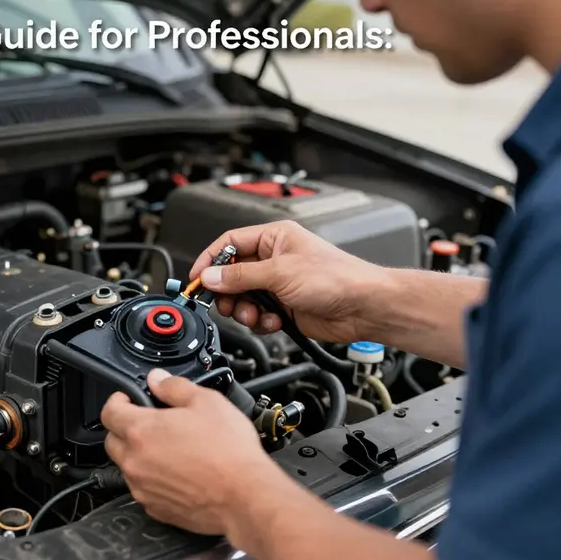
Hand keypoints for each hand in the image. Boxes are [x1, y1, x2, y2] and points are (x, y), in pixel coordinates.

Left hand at [101, 368, 275, 535]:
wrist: (245, 497)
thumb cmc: (229, 452)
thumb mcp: (207, 402)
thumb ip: (175, 387)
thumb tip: (158, 380)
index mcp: (142, 431)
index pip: (109, 412)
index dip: (117, 400)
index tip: (127, 398)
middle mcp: (136, 462)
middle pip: (112, 440)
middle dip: (125, 428)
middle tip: (149, 421)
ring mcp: (143, 488)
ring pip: (127, 466)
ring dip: (139, 454)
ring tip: (169, 447)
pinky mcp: (156, 509)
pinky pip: (143, 488)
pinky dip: (152, 478)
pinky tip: (177, 471)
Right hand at [189, 220, 386, 343]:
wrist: (364, 307)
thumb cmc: (337, 278)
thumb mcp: (279, 273)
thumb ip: (240, 276)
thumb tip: (210, 277)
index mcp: (273, 238)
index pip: (229, 243)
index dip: (210, 260)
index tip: (196, 279)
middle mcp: (274, 258)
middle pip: (232, 274)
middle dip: (227, 292)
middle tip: (225, 304)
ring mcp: (278, 283)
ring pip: (243, 297)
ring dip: (244, 310)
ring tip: (254, 315)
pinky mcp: (284, 306)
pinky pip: (258, 315)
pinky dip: (260, 321)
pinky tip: (274, 321)